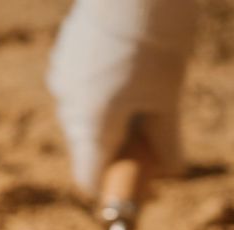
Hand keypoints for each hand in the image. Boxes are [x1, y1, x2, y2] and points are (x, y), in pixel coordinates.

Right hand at [46, 0, 194, 191]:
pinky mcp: (65, 53)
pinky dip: (106, 91)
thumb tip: (172, 172)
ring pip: (86, 116)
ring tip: (149, 88)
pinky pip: (82, 88)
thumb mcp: (168, 95)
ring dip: (114, 118)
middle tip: (158, 132)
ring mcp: (61, 76)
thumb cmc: (157, 38)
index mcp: (90, 123)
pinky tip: (133, 64)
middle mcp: (67, 104)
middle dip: (120, 149)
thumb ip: (166, 140)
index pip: (88, 179)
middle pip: (89, 147)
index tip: (141, 180)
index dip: (114, 187)